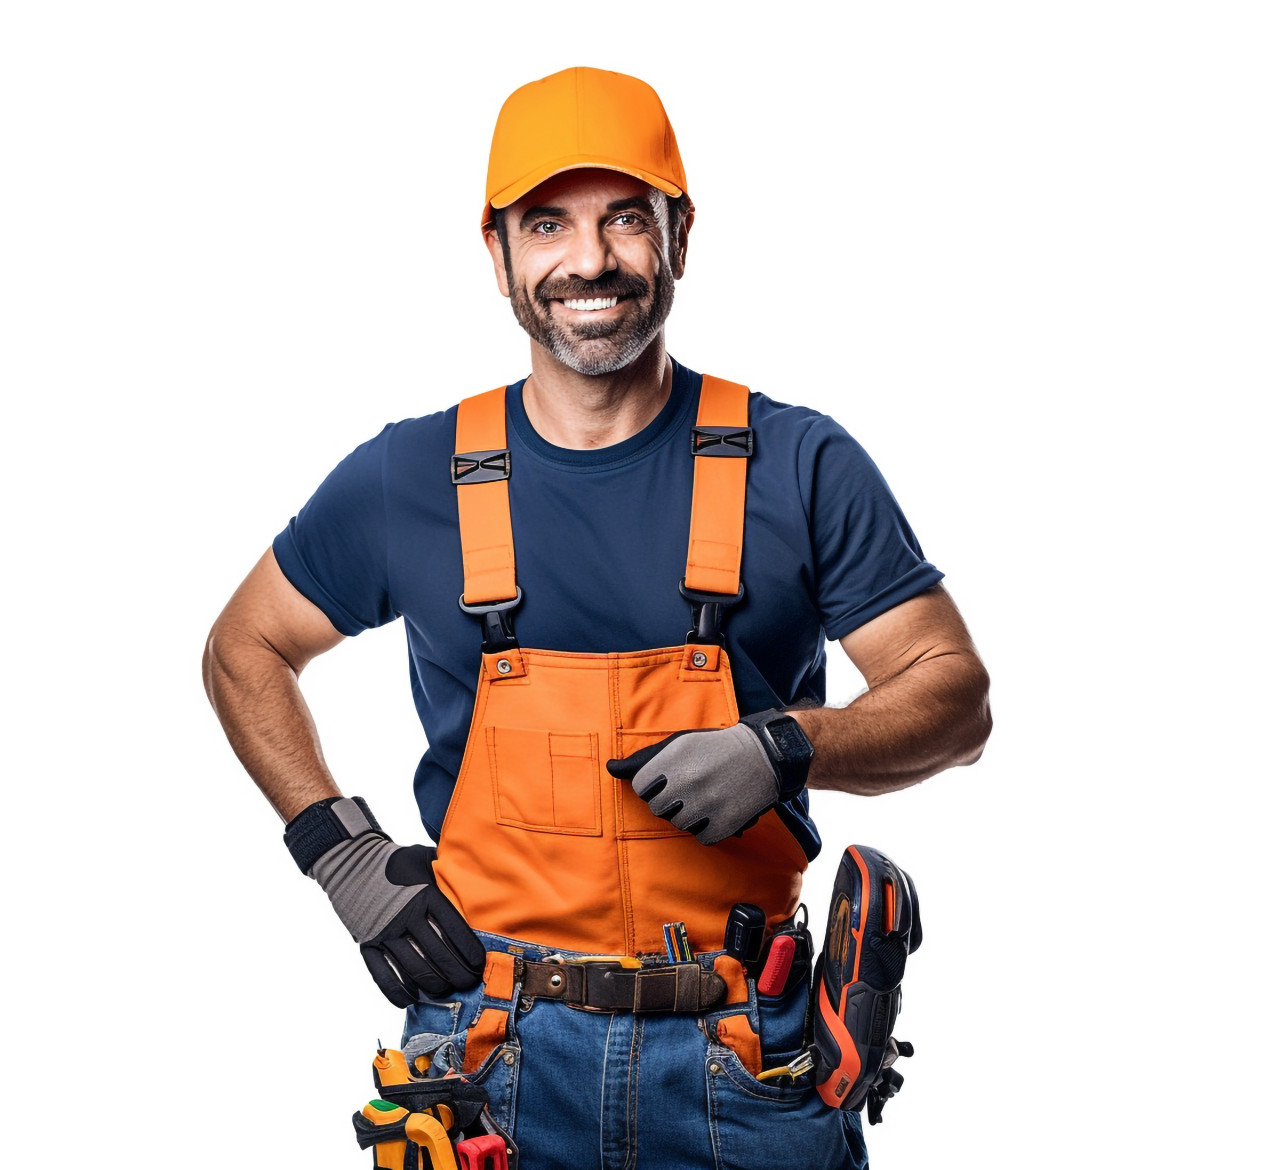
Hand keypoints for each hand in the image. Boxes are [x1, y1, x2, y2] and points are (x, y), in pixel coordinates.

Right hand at [284, 797, 485, 1006]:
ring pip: (415, 968)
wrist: (351, 861)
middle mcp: (406, 915)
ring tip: (446, 991)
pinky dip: (398, 991)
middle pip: (438, 954)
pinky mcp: (367, 943)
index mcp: (425, 895)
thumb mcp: (425, 858)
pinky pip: (383, 974)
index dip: (470, 951)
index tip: (480, 964)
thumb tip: (476, 874)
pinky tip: (412, 998)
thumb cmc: (396, 860)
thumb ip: (447, 870)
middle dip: (458, 974)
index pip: (454, 930)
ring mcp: (385, 931)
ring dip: (434, 985)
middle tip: (469, 983)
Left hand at [605, 710, 813, 844]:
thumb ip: (642, 760)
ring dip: (688, 814)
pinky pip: (701, 837)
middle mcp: (687, 783)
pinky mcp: (723, 825)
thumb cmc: (713, 748)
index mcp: (672, 760)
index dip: (653, 785)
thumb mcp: (678, 744)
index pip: (640, 788)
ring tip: (705, 795)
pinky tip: (716, 809)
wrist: (762, 755)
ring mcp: (705, 806)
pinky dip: (707, 827)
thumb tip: (610, 768)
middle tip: (689, 787)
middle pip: (657, 808)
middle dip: (669, 800)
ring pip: (678, 824)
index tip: (668, 778)